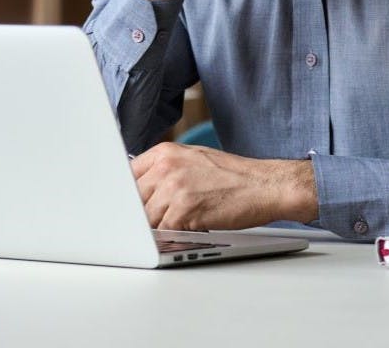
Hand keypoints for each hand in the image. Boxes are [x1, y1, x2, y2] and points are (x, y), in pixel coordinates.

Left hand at [131, 142, 317, 231]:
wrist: (263, 185)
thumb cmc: (233, 175)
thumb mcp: (193, 159)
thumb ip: (165, 170)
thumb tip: (140, 188)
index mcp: (165, 152)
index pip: (127, 176)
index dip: (126, 196)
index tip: (125, 207)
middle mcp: (166, 167)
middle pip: (133, 200)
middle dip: (140, 215)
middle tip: (156, 221)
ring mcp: (174, 188)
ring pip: (145, 219)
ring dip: (157, 228)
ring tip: (177, 226)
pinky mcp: (184, 211)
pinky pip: (162, 232)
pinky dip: (170, 237)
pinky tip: (185, 232)